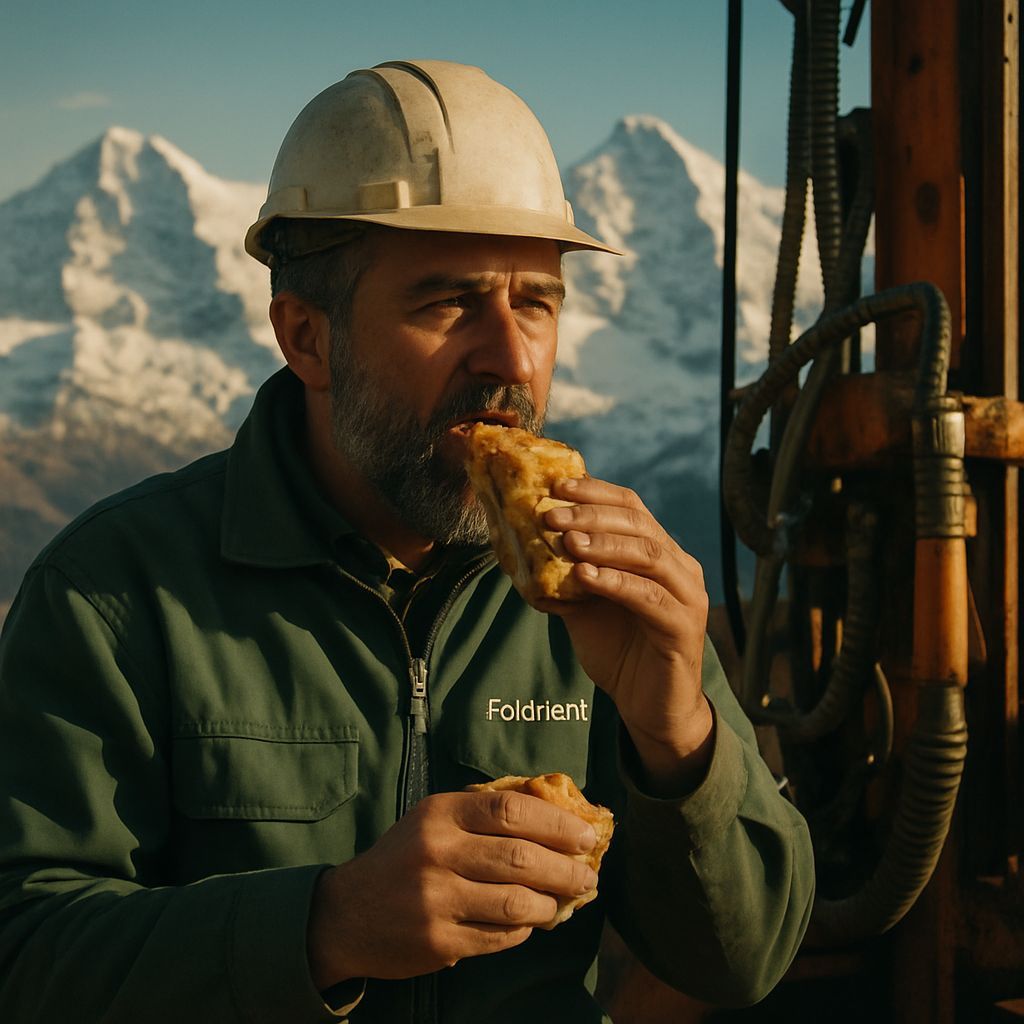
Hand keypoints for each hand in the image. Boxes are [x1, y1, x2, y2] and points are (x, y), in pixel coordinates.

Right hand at [307, 789, 598, 987]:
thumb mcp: (433, 820)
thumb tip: (558, 818)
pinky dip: (524, 929)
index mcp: (440, 814)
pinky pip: (500, 936)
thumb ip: (484, 814)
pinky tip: (530, 922)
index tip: (587, 834)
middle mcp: (437, 852)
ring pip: (517, 902)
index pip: (511, 810)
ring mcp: (436, 899)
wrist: (346, 914)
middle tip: (588, 874)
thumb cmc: (404, 857)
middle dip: (566, 868)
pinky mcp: (437, 941)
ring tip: (564, 902)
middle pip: (521, 858)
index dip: (557, 822)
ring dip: (552, 904)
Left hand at [545, 477, 713, 791]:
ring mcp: (687, 596)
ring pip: (648, 554)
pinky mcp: (684, 628)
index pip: (630, 507)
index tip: (556, 486)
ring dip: (604, 543)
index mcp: (659, 553)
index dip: (595, 492)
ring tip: (566, 540)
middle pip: (638, 524)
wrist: (649, 707)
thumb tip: (523, 542)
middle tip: (552, 514)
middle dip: (592, 515)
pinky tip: (585, 576)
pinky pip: (649, 597)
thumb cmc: (618, 650)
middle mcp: (679, 567)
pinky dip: (616, 582)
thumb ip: (566, 573)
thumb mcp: (584, 604)